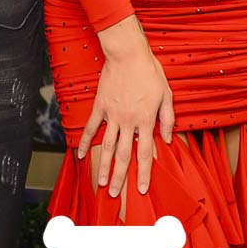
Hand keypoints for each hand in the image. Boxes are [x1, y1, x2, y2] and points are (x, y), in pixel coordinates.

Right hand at [82, 22, 174, 197]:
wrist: (128, 53)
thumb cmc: (150, 72)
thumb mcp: (166, 94)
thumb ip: (168, 119)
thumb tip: (167, 139)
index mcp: (146, 120)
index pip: (145, 153)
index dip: (143, 173)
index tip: (140, 189)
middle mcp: (128, 121)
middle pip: (122, 155)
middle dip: (119, 177)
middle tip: (114, 194)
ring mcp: (112, 115)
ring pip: (106, 146)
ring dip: (102, 166)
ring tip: (99, 182)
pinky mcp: (100, 106)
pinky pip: (92, 128)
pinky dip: (84, 142)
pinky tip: (78, 155)